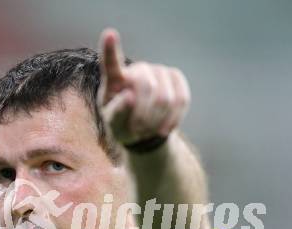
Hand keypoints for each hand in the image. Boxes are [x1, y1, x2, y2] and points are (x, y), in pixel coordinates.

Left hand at [97, 28, 190, 146]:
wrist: (143, 130)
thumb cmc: (122, 125)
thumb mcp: (114, 125)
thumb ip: (117, 113)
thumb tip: (129, 97)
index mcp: (115, 79)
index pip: (111, 63)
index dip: (110, 49)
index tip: (110, 34)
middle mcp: (137, 70)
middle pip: (146, 88)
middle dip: (144, 115)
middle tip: (137, 131)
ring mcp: (157, 71)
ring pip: (165, 98)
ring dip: (157, 121)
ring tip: (148, 131)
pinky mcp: (175, 78)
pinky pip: (181, 100)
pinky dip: (173, 120)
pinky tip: (164, 129)